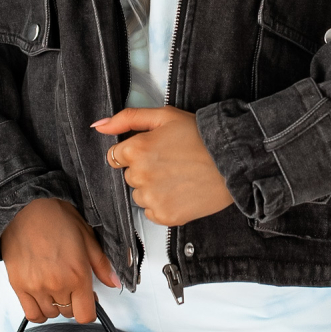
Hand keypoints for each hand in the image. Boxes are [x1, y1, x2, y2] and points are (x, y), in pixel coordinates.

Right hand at [0, 198, 119, 324]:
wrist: (25, 208)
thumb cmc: (55, 217)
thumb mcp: (86, 236)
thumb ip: (101, 264)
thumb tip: (113, 282)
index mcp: (77, 274)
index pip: (86, 315)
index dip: (90, 310)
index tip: (88, 300)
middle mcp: (57, 284)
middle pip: (70, 313)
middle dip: (74, 302)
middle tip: (71, 286)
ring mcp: (36, 287)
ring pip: (51, 314)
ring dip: (56, 305)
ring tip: (56, 287)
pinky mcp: (18, 286)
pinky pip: (32, 314)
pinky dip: (39, 311)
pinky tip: (42, 298)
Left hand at [91, 106, 233, 224]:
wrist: (232, 160)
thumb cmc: (200, 136)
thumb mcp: (164, 116)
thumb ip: (127, 118)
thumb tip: (98, 126)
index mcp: (136, 149)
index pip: (115, 157)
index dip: (134, 153)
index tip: (153, 151)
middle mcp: (140, 175)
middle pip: (129, 176)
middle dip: (144, 170)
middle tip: (171, 162)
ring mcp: (152, 198)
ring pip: (139, 196)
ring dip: (153, 189)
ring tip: (178, 177)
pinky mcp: (165, 216)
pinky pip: (152, 212)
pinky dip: (163, 204)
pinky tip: (181, 191)